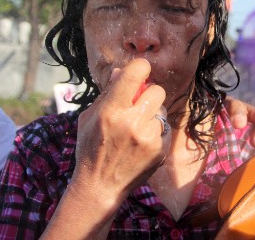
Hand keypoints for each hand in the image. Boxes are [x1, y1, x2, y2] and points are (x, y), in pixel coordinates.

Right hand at [72, 58, 170, 197]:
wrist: (100, 186)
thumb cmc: (90, 148)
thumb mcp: (89, 117)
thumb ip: (107, 93)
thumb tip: (121, 71)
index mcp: (111, 110)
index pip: (135, 73)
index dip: (140, 68)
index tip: (139, 72)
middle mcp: (132, 122)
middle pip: (157, 90)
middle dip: (148, 95)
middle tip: (138, 105)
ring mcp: (148, 137)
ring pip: (162, 111)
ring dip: (151, 115)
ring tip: (136, 129)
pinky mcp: (160, 150)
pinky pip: (165, 129)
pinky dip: (155, 133)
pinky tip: (141, 143)